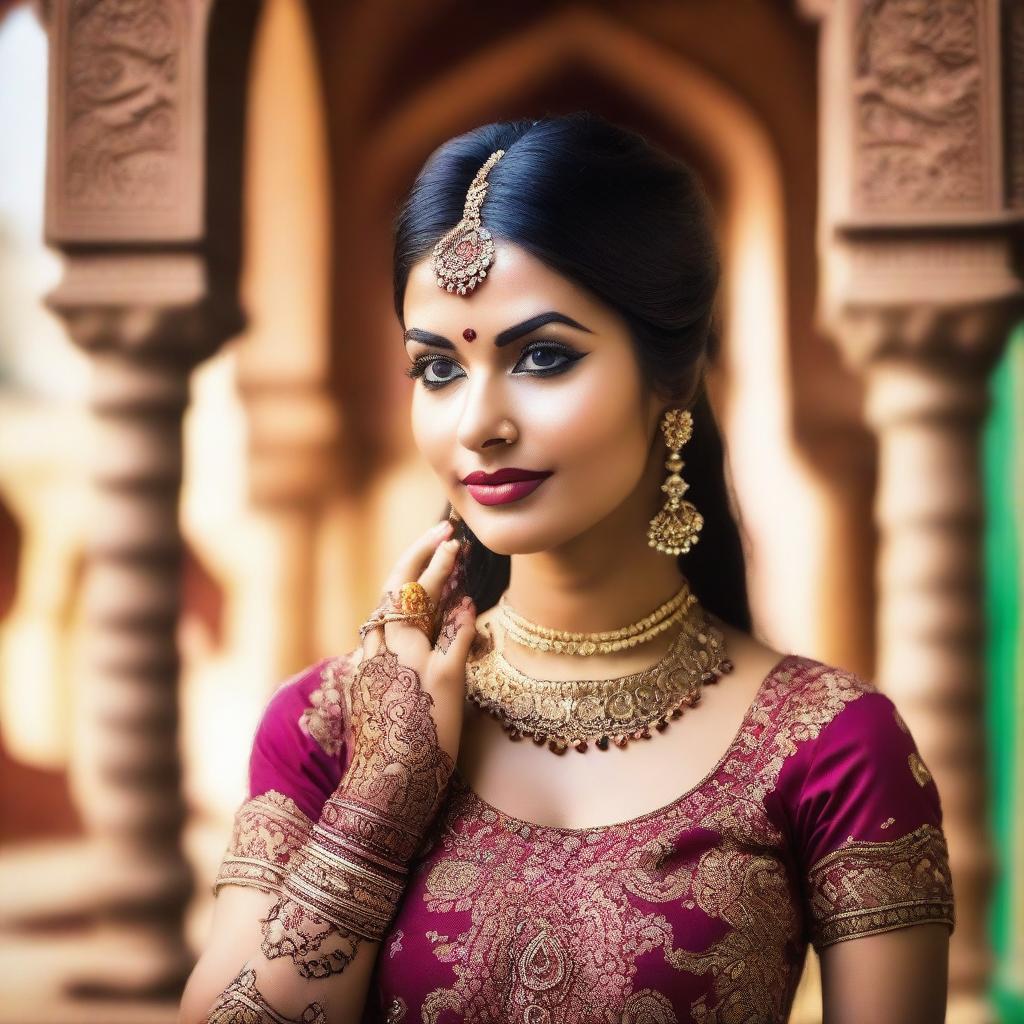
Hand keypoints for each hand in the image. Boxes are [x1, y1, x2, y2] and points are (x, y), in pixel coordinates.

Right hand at [268, 520, 476, 972]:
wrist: (380, 794)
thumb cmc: (379, 758)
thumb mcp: (374, 707)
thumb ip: (386, 673)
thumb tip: (394, 648)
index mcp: (365, 661)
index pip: (384, 605)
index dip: (405, 575)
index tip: (422, 554)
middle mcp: (382, 656)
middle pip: (396, 590)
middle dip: (418, 554)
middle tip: (442, 530)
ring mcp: (410, 665)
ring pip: (421, 602)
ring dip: (439, 569)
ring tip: (457, 545)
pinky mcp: (441, 681)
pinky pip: (455, 638)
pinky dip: (464, 617)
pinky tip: (472, 600)